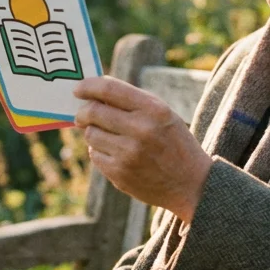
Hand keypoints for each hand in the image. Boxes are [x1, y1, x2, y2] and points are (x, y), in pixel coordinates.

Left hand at [73, 76, 213, 222]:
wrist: (190, 183)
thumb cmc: (173, 142)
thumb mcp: (163, 114)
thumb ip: (132, 101)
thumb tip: (93, 94)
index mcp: (154, 109)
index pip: (110, 89)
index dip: (88, 86)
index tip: (78, 89)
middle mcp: (141, 130)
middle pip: (93, 112)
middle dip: (83, 112)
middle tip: (81, 115)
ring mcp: (129, 153)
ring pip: (90, 134)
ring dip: (93, 132)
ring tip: (108, 136)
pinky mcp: (119, 173)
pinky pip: (94, 154)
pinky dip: (99, 151)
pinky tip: (115, 153)